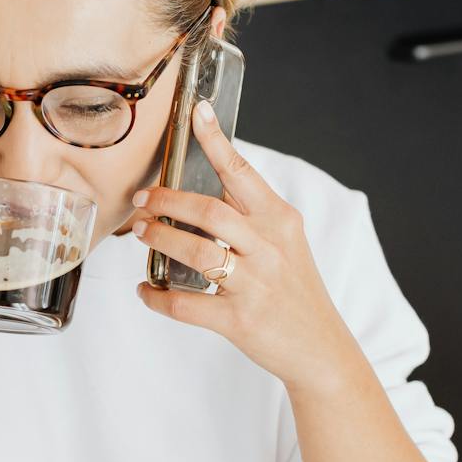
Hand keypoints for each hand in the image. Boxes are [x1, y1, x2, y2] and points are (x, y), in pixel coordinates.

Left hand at [132, 103, 354, 388]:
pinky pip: (185, 305)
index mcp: (280, 221)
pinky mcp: (239, 320)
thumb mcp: (286, 243)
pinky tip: (145, 289)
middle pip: (210, 211)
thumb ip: (251, 216)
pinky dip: (157, 297)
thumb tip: (201, 191)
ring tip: (141, 234)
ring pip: (196, 252)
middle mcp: (269, 248)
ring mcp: (254, 285)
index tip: (196, 113)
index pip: (243, 173)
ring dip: (160, 239)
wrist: (320, 347)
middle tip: (142, 198)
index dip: (216, 141)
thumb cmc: (295, 291)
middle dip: (168, 200)